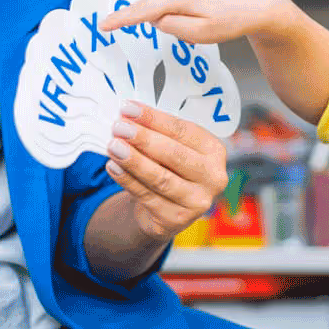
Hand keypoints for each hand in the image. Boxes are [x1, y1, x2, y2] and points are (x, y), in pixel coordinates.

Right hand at [99, 0, 290, 44]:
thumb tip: (156, 17)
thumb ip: (170, 27)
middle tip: (202, 21)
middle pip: (160, 2)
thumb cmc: (232, 21)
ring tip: (209, 7)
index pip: (143, 11)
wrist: (258, 2)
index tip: (103, 25)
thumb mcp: (200, 35)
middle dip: (171, 15)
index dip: (122, 20)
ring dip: (181, 3)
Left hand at [106, 100, 228, 242]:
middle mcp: (213, 177)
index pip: (183, 130)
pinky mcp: (176, 219)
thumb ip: (159, 133)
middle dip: (143, 139)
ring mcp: (197, 201)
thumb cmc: (171, 168)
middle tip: (119, 127)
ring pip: (160, 177)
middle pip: (174, 154)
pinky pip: (147, 196)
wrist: (167, 208)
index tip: (129, 109)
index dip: (154, 119)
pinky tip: (114, 166)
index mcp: (215, 150)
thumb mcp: (173, 147)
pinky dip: (127, 180)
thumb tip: (130, 117)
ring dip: (133, 160)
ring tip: (113, 146)